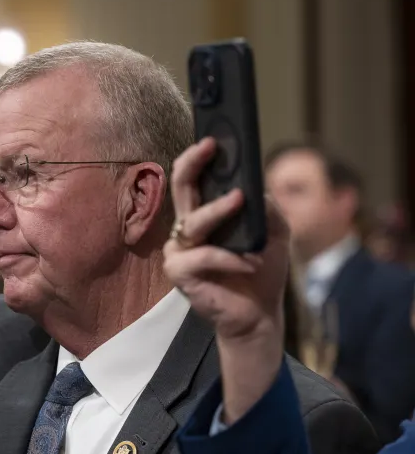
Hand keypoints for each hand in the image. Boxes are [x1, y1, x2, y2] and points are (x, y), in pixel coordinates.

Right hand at [162, 138, 290, 340]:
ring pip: (194, 221)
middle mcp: (188, 229)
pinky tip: (250, 263)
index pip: (194, 181)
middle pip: (180, 189)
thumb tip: (255, 187)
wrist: (259, 314)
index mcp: (206, 216)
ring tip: (241, 203)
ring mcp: (180, 251)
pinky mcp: (180, 273)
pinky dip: (229, 258)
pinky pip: (202, 256)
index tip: (212, 140)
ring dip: (219, 211)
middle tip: (209, 148)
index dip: (197, 158)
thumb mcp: (274, 231)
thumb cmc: (262, 271)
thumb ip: (264, 207)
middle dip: (192, 164)